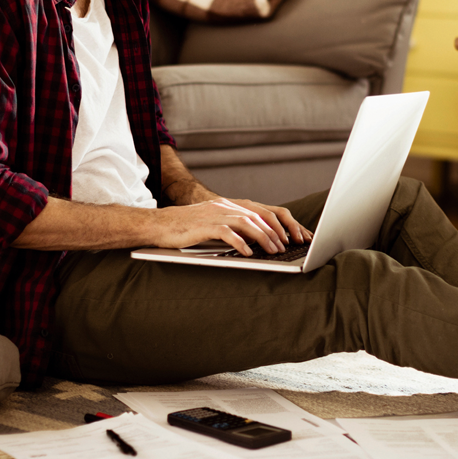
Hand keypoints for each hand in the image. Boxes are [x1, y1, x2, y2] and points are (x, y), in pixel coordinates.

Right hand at [152, 198, 312, 255]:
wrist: (160, 224)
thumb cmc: (188, 229)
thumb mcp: (216, 224)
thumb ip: (236, 228)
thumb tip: (259, 241)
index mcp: (232, 205)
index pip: (265, 210)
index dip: (284, 222)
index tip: (297, 236)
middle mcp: (226, 206)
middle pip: (260, 214)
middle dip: (279, 230)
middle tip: (290, 245)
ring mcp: (215, 214)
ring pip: (248, 222)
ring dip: (264, 237)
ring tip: (274, 251)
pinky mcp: (204, 225)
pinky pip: (227, 232)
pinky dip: (240, 243)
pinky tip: (249, 253)